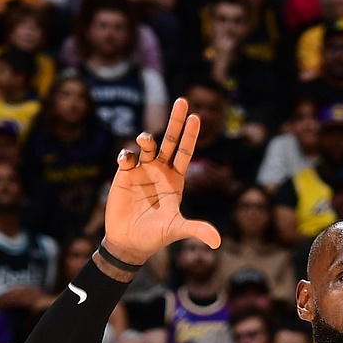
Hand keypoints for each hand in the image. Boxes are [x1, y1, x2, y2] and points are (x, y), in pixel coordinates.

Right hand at [103, 98, 220, 267]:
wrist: (129, 242)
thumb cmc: (155, 236)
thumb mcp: (176, 230)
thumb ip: (196, 230)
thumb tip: (217, 242)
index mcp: (175, 180)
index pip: (185, 152)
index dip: (191, 135)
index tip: (196, 116)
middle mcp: (160, 171)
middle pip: (170, 140)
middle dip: (176, 121)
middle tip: (183, 100)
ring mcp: (142, 170)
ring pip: (147, 145)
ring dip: (147, 139)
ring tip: (145, 140)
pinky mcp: (124, 174)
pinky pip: (127, 157)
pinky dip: (127, 155)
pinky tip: (127, 161)